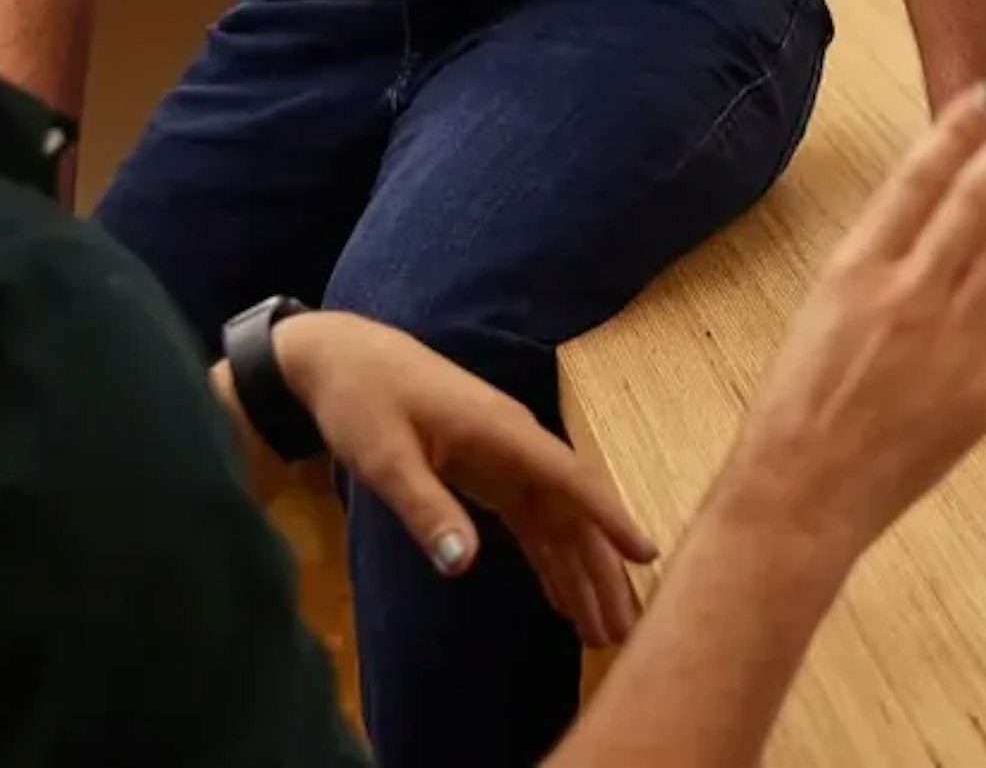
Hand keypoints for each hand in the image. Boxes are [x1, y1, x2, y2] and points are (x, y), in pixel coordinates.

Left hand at [278, 316, 658, 646]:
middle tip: (622, 627)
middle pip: (571, 511)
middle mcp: (516, 444)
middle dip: (599, 568)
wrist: (341, 358)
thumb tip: (466, 564)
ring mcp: (505, 458)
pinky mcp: (488, 472)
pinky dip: (547, 558)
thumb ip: (426, 507)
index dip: (609, 518)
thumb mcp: (385, 457)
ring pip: (556, 520)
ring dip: (578, 571)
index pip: (569, 479)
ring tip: (601, 628)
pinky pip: (530, 520)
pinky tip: (560, 598)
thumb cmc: (363, 400)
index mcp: (502, 432)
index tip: (644, 556)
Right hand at [706, 77, 985, 576]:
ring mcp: (952, 340)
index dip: (958, 128)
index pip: (917, 177)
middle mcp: (910, 291)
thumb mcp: (821, 312)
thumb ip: (875, 267)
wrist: (798, 495)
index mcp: (856, 267)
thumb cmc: (796, 408)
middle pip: (978, 196)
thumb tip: (924, 221)